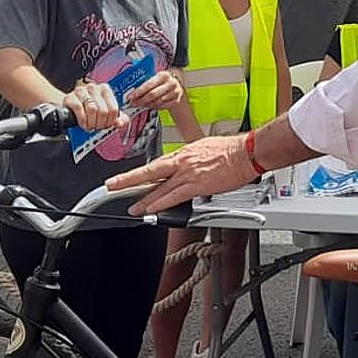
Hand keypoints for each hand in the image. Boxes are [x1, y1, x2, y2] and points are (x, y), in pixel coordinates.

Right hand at [63, 82, 122, 131]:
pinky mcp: (70, 97)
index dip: (110, 121)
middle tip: (96, 126)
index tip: (106, 124)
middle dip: (100, 124)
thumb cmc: (87, 108)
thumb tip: (121, 123)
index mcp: (105, 89)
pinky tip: (82, 122)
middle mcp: (94, 88)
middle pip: (103, 111)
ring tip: (89, 125)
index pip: (114, 109)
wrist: (69, 106)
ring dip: (91, 123)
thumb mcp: (104, 111)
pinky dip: (82, 120)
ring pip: (92, 110)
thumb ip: (116, 117)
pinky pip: (79, 110)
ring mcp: (81, 91)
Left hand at [105, 134, 252, 214]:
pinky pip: (174, 196)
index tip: (128, 178)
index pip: (156, 165)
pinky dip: (161, 203)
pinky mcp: (197, 186)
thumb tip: (185, 167)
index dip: (140, 173)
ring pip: (159, 188)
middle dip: (128, 180)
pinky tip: (151, 209)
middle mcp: (181, 162)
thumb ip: (191, 159)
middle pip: (149, 172)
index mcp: (183, 153)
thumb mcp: (204, 148)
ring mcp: (188, 174)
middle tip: (111, 186)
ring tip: (132, 208)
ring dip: (144, 199)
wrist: (245, 152)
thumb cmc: (230, 150)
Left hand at [125, 70, 183, 110]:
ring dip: (146, 104)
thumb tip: (130, 86)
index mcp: (163, 75)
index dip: (139, 91)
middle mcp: (171, 83)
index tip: (130, 96)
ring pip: (157, 102)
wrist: (177, 82)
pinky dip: (154, 107)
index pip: (149, 84)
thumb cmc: (162, 79)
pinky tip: (148, 105)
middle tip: (132, 103)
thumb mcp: (155, 75)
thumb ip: (145, 80)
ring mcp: (175, 93)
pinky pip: (162, 106)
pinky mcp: (176, 100)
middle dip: (140, 100)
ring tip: (138, 104)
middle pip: (153, 95)